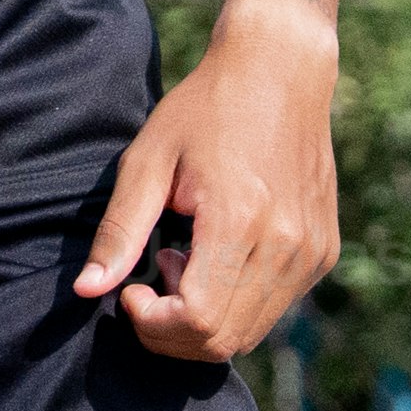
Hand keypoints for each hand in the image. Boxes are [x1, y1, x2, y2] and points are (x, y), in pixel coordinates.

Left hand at [81, 0, 343, 364]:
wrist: (280, 71)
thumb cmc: (205, 108)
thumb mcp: (148, 159)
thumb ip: (120, 230)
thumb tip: (87, 291)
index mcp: (242, 221)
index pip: (200, 322)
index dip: (154, 324)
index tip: (130, 290)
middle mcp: (288, 246)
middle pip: (224, 340)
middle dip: (172, 329)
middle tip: (152, 274)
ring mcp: (312, 253)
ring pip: (250, 333)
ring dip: (204, 316)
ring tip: (184, 256)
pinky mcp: (324, 253)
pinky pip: (273, 308)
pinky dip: (235, 302)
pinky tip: (215, 253)